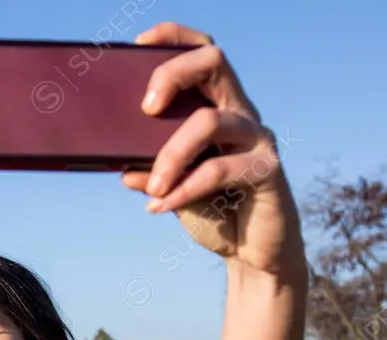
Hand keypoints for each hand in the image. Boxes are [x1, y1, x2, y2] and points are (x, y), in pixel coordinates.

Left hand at [122, 23, 304, 276]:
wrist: (252, 254)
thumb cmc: (213, 212)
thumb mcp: (172, 188)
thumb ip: (150, 172)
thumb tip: (119, 166)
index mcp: (216, 107)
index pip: (202, 52)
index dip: (174, 38)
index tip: (138, 44)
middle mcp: (240, 113)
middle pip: (213, 61)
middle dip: (172, 74)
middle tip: (145, 109)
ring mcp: (257, 138)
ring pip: (209, 121)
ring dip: (170, 154)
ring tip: (152, 187)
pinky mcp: (267, 170)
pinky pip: (218, 170)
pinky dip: (184, 189)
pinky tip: (160, 207)